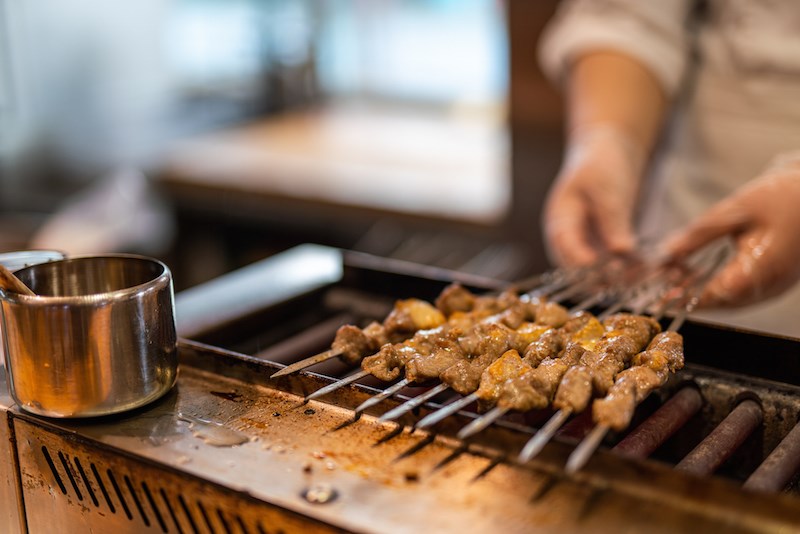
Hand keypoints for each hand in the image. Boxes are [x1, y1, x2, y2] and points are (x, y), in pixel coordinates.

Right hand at [543, 125, 643, 265]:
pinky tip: (648, 270)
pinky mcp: (604, 247)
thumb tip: (621, 251)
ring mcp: (585, 244)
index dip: (582, 261)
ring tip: (642, 277)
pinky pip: (614, 265)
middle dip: (600, 277)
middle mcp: (569, 238)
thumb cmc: (602, 163)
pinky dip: (628, 270)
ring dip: (617, 278)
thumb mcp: (607, 188)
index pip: (565, 246)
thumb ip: (613, 219)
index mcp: (559, 219)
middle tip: (629, 280)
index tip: (607, 270)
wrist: (609, 152)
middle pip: (576, 268)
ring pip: (596, 272)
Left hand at [662, 152, 799, 306]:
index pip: (720, 293)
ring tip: (673, 280)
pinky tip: (695, 277)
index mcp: (765, 267)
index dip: (689, 297)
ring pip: (731, 301)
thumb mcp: (736, 209)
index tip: (663, 295)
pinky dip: (717, 288)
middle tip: (661, 289)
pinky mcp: (774, 283)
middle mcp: (772, 284)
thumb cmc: (780, 196)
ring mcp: (775, 287)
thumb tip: (667, 252)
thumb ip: (700, 234)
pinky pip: (741, 293)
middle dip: (691, 297)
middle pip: (724, 302)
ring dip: (701, 294)